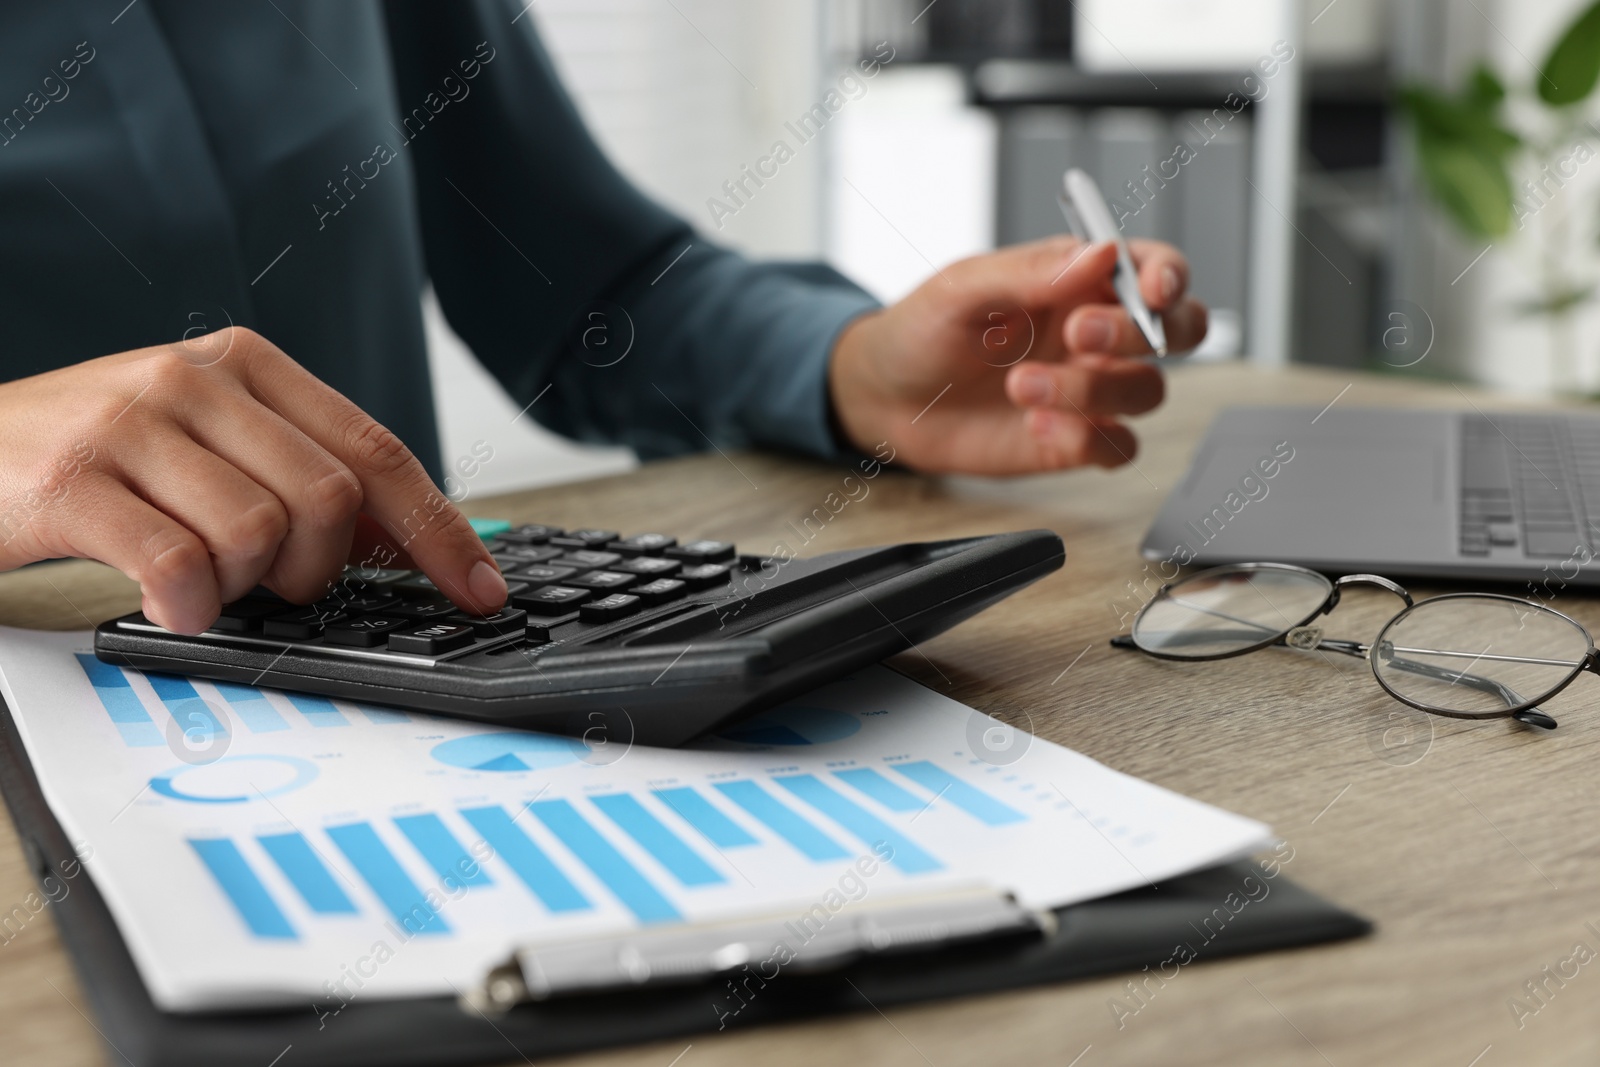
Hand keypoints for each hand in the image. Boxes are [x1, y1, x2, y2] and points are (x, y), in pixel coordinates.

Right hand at [0, 327, 506, 632]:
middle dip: (316, 571)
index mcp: (247, 364)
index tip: (481, 590)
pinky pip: (178, 566)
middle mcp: (196, 377)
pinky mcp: (72, 478)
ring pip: (259, 536)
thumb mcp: (206, 444)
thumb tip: (408, 545)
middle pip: (330, 502)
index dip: (439, 531)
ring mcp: (131, 422)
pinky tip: (166, 601)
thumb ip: (298, 475)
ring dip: (239, 589)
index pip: (377, 451)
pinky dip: (186, 605)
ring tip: (196, 582)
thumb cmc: (94, 458)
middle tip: (269, 584)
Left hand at [827, 236, 1207, 474]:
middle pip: (1178, 330)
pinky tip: (1036, 424)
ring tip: (1019, 384)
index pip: (1154, 268)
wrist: (883, 400)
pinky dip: (1088, 439)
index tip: (1153, 288)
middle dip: (1144, 333)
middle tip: (1079, 335)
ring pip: (1147, 391)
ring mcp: (1088, 389)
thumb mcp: (961, 288)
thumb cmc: (921, 332)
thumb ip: (1031, 270)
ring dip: (1093, 390)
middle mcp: (1094, 334)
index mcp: (1077, 281)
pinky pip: (1117, 446)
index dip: (1170, 276)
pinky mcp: (1072, 441)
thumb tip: (1101, 252)